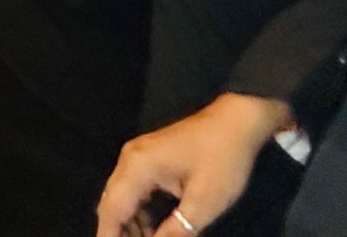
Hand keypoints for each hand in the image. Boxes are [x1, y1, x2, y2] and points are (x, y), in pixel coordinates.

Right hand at [95, 94, 291, 236]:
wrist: (238, 121)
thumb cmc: (223, 160)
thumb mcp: (204, 202)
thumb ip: (176, 231)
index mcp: (138, 167)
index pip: (112, 209)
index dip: (109, 235)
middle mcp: (130, 159)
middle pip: (111, 202)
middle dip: (117, 231)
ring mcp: (138, 155)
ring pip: (121, 196)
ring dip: (129, 223)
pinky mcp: (149, 156)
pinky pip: (133, 188)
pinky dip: (138, 210)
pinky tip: (151, 229)